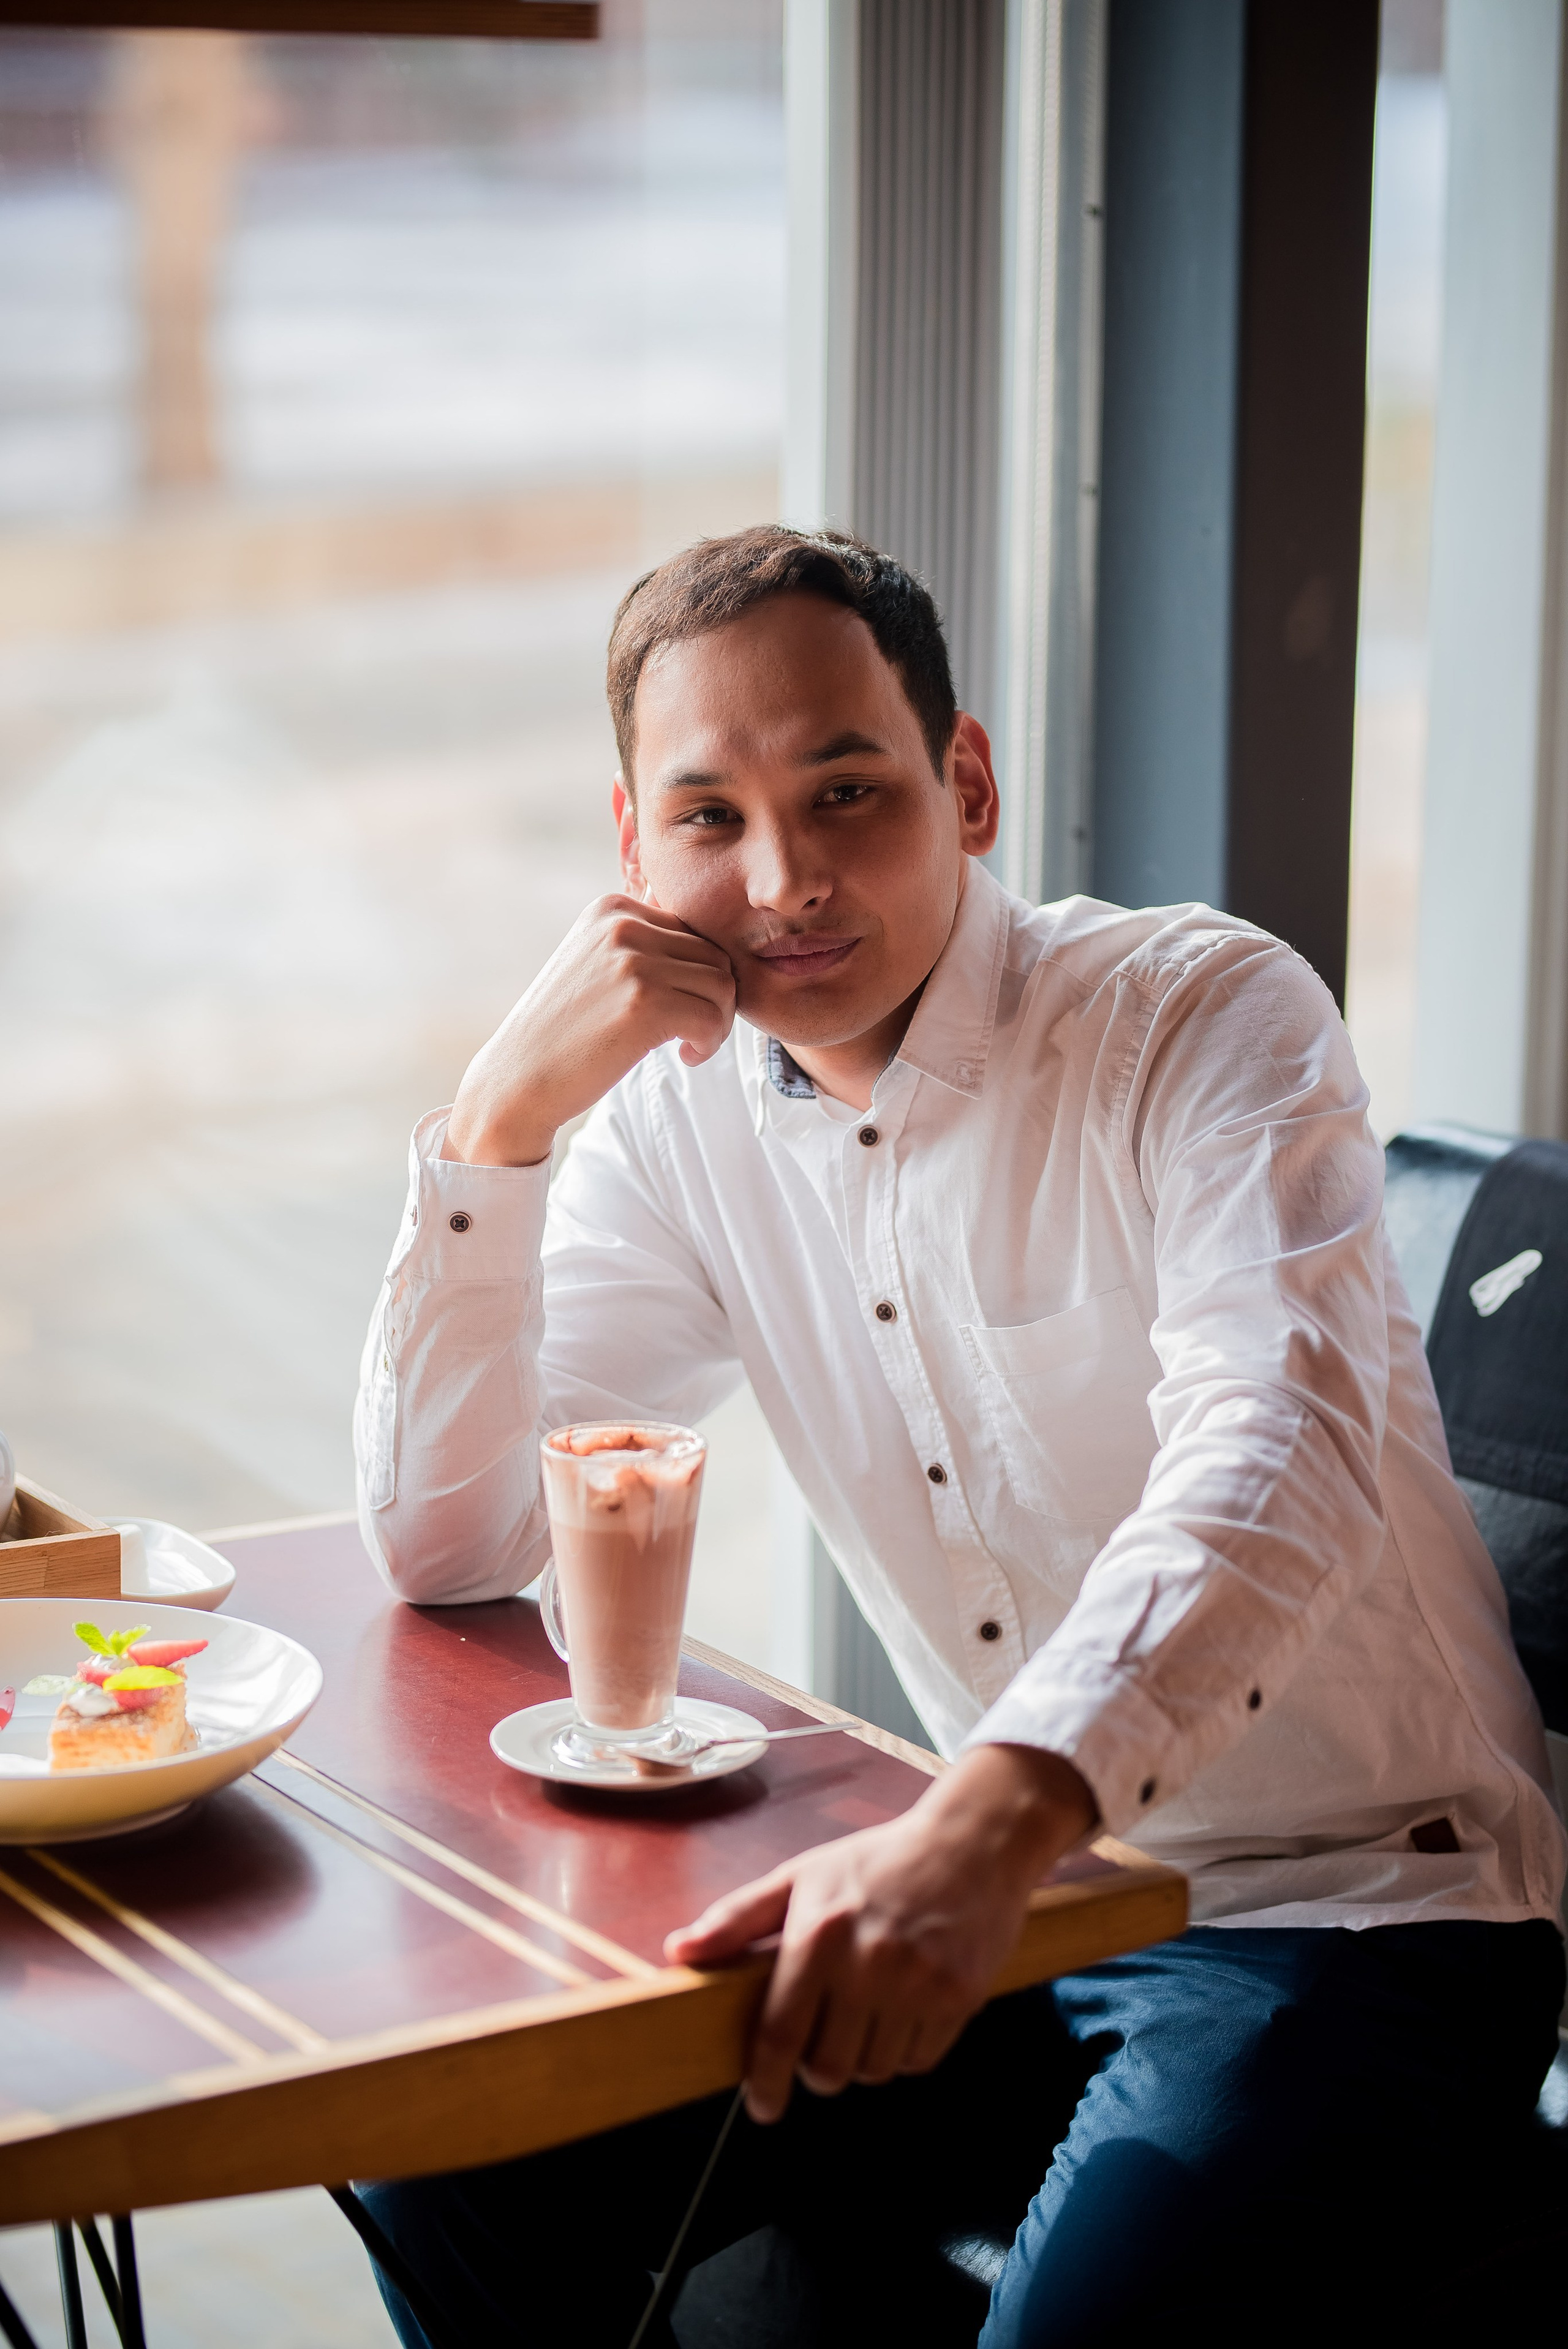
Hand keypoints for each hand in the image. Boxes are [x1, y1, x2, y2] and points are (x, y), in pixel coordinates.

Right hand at [443, 894, 735, 1166]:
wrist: (517, 1078)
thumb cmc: (564, 1031)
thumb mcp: (595, 964)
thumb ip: (643, 947)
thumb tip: (714, 951)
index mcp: (612, 908)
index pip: (693, 932)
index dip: (699, 977)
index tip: (680, 1009)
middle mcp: (623, 925)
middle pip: (715, 955)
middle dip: (716, 1000)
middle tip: (695, 1033)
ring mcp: (633, 962)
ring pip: (722, 985)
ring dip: (718, 1022)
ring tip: (691, 1044)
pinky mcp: (644, 1003)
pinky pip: (712, 1018)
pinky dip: (710, 1043)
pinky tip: (686, 1056)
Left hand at [664, 1745, 1096, 2122]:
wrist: (971, 1843)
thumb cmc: (877, 1860)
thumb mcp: (801, 1877)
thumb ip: (737, 1918)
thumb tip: (678, 1952)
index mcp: (819, 1934)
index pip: (781, 2033)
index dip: (766, 2081)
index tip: (763, 2105)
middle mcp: (868, 1963)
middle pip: (829, 2067)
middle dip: (818, 2068)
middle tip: (822, 2043)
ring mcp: (918, 1983)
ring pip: (874, 2070)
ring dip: (863, 2059)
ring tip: (867, 2017)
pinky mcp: (960, 1997)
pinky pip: (919, 2062)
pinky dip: (904, 2053)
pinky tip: (902, 2013)